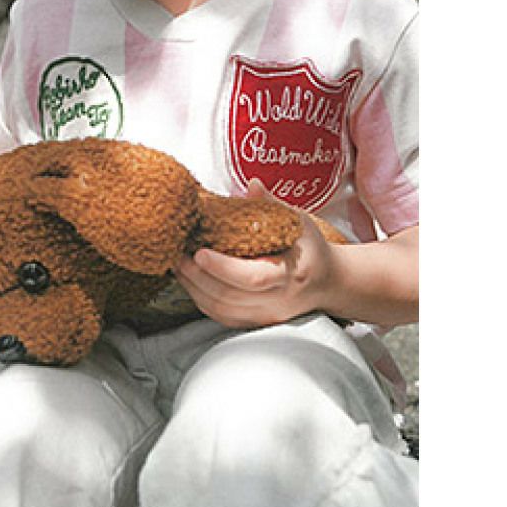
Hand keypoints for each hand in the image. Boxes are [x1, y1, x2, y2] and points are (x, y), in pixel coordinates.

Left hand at [174, 179, 336, 327]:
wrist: (329, 283)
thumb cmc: (311, 249)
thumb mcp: (300, 222)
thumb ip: (273, 204)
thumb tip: (252, 184)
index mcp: (290, 275)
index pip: (252, 278)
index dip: (222, 268)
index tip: (199, 251)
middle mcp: (277, 301)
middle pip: (229, 297)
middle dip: (197, 277)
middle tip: (177, 255)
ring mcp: (266, 315)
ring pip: (222, 310)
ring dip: (194, 289)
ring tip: (177, 266)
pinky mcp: (256, 321)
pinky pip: (222, 316)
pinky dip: (201, 299)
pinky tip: (189, 281)